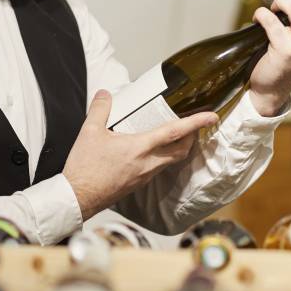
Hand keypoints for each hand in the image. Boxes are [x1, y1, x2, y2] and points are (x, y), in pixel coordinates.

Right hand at [63, 90, 217, 220]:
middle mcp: (148, 163)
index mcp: (140, 148)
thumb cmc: (85, 167)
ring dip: (178, 148)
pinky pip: (159, 168)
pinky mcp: (138, 184)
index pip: (175, 132)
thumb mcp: (89, 132)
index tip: (212, 116)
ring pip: (171, 161)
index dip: (195, 122)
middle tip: (194, 125)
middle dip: (192, 137)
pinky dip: (164, 157)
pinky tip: (151, 150)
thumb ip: (100, 109)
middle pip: (181, 150)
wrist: (79, 197)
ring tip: (174, 135)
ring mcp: (145, 176)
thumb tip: (105, 93)